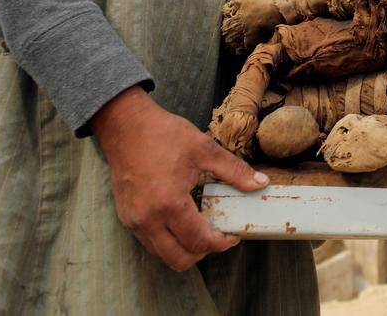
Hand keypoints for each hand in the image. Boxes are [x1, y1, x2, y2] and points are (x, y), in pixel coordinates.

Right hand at [91, 86, 268, 270]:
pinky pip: (149, 242)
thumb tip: (261, 182)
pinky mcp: (126, 217)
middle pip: (179, 259)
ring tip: (200, 228)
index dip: (221, 243)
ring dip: (183, 249)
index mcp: (169, 204)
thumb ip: (234, 170)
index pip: (199, 242)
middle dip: (202, 253)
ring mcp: (134, 221)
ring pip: (162, 254)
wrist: (125, 125)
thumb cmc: (163, 134)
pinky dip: (167, 240)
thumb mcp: (204, 149)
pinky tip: (180, 220)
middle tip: (217, 235)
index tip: (233, 235)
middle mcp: (148, 219)